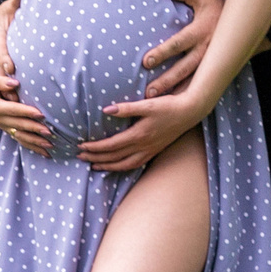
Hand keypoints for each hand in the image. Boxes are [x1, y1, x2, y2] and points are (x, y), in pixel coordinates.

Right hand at [0, 70, 51, 155]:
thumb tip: (15, 83)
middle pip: (19, 125)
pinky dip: (32, 146)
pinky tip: (45, 152)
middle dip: (34, 129)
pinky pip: (20, 140)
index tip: (41, 114)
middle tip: (50, 132)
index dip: (26, 112)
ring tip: (50, 145)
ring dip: (35, 142)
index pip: (13, 110)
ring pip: (20, 136)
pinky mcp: (7, 129)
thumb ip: (0, 81)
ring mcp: (3, 126)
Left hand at [83, 91, 204, 171]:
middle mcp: (143, 146)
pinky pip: (134, 164)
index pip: (111, 145)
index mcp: (139, 135)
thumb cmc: (168, 106)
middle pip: (114, 157)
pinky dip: (122, 167)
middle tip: (80, 156)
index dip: (95, 147)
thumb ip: (126, 108)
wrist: (189, 112)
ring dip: (107, 166)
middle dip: (96, 157)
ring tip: (94, 165)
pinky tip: (116, 165)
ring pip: (124, 165)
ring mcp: (149, 151)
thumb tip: (106, 110)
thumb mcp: (147, 104)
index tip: (81, 146)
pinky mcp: (154, 151)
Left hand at [138, 0, 223, 97]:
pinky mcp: (214, 67)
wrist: (246, 22)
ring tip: (157, 100)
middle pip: (183, 67)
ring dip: (175, 90)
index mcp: (200, 31)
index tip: (146, 62)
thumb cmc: (218, 8)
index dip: (163, 52)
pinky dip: (187, 92)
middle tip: (149, 92)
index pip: (178, 43)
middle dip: (167, 79)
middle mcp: (206, 49)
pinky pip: (200, 83)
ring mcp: (211, 61)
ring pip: (192, 79)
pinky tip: (174, 103)